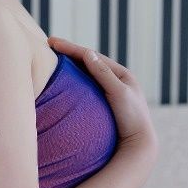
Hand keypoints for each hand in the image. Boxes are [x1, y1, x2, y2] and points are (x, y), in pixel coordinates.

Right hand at [47, 35, 158, 153]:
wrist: (138, 144)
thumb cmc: (132, 118)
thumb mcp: (119, 93)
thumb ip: (103, 74)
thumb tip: (87, 54)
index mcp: (121, 74)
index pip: (91, 56)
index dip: (71, 48)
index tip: (52, 42)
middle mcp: (115, 80)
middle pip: (88, 62)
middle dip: (69, 53)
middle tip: (49, 45)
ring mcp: (109, 92)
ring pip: (86, 73)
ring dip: (70, 65)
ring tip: (53, 59)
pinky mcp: (102, 104)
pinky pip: (85, 86)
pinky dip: (74, 80)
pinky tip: (63, 81)